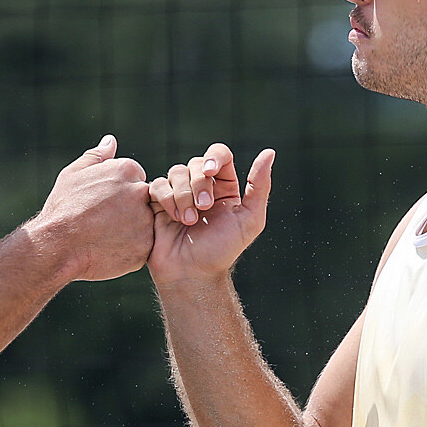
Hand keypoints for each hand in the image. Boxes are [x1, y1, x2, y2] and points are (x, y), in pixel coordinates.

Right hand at [32, 135, 153, 281]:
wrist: (57, 244)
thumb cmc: (63, 208)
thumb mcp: (73, 174)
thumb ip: (97, 156)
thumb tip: (111, 141)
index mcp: (126, 170)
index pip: (135, 178)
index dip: (117, 193)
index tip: (101, 204)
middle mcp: (140, 191)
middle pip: (142, 199)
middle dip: (127, 209)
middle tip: (103, 221)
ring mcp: (145, 218)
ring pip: (144, 223)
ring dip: (130, 229)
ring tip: (104, 236)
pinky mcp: (146, 244)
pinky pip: (143, 245)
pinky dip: (129, 248)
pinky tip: (108, 248)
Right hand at [148, 144, 274, 288]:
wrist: (192, 274)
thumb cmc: (223, 250)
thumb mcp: (250, 220)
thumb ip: (260, 186)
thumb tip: (269, 152)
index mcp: (224, 186)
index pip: (219, 155)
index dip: (214, 158)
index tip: (210, 172)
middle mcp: (201, 186)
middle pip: (196, 163)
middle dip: (198, 185)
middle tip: (203, 209)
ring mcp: (178, 194)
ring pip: (176, 172)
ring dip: (183, 195)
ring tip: (188, 220)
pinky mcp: (158, 203)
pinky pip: (157, 185)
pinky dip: (166, 199)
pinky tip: (173, 218)